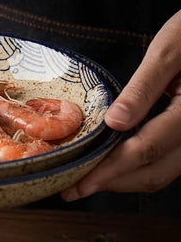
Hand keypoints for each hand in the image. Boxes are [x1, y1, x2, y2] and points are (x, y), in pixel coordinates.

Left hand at [62, 10, 180, 200]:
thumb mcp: (169, 52)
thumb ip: (143, 89)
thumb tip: (114, 123)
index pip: (147, 149)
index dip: (111, 170)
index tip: (79, 184)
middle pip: (155, 172)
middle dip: (112, 183)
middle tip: (72, 189)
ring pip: (161, 172)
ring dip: (123, 180)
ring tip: (86, 180)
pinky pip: (165, 161)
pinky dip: (136, 167)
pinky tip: (110, 163)